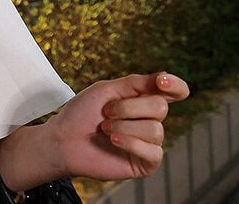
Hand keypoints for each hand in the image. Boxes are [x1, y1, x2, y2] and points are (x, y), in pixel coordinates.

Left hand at [51, 72, 189, 179]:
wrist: (63, 139)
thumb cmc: (82, 113)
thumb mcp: (106, 90)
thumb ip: (135, 83)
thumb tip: (163, 75)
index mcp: (143, 99)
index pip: (175, 91)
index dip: (175, 85)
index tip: (161, 82)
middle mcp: (150, 119)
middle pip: (161, 106)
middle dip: (128, 107)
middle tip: (106, 112)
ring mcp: (149, 142)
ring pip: (155, 129)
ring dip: (123, 126)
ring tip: (104, 128)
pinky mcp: (146, 163)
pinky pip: (153, 151)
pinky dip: (129, 142)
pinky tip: (112, 140)